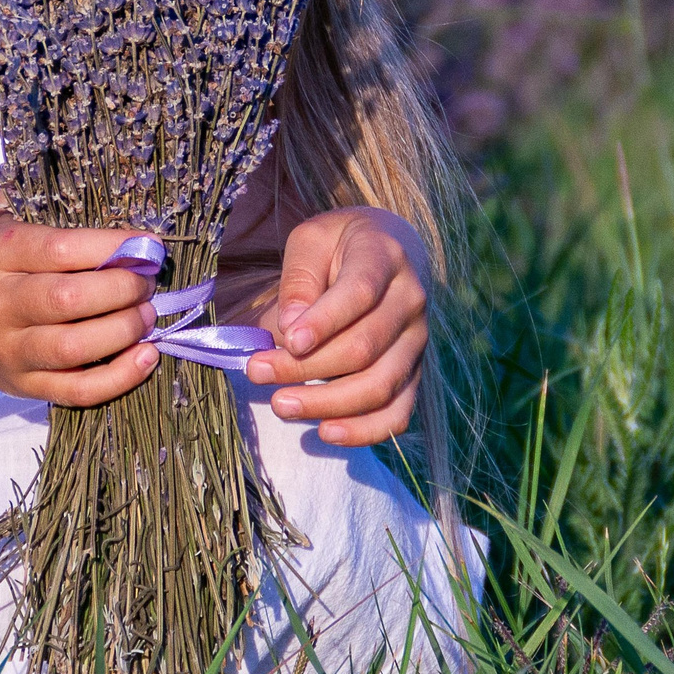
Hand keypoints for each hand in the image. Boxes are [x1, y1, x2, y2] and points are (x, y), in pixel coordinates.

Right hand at [0, 207, 159, 406]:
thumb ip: (38, 199)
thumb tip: (112, 183)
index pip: (62, 248)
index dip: (114, 247)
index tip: (148, 245)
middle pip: (71, 299)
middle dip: (125, 288)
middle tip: (148, 280)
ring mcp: (9, 349)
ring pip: (75, 348)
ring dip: (125, 330)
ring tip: (146, 314)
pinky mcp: (22, 385)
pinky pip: (76, 390)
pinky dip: (119, 378)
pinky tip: (145, 356)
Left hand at [250, 207, 428, 445]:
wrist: (386, 251)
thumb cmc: (339, 246)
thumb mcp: (311, 241)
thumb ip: (300, 279)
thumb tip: (291, 329)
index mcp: (384, 257)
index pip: (359, 292)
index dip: (324, 321)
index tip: (286, 341)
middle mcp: (410, 300)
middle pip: (363, 347)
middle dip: (306, 367)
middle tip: (256, 371)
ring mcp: (417, 340)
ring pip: (380, 385)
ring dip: (327, 403)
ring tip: (280, 405)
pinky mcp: (414, 371)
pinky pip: (398, 412)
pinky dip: (364, 430)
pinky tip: (325, 432)